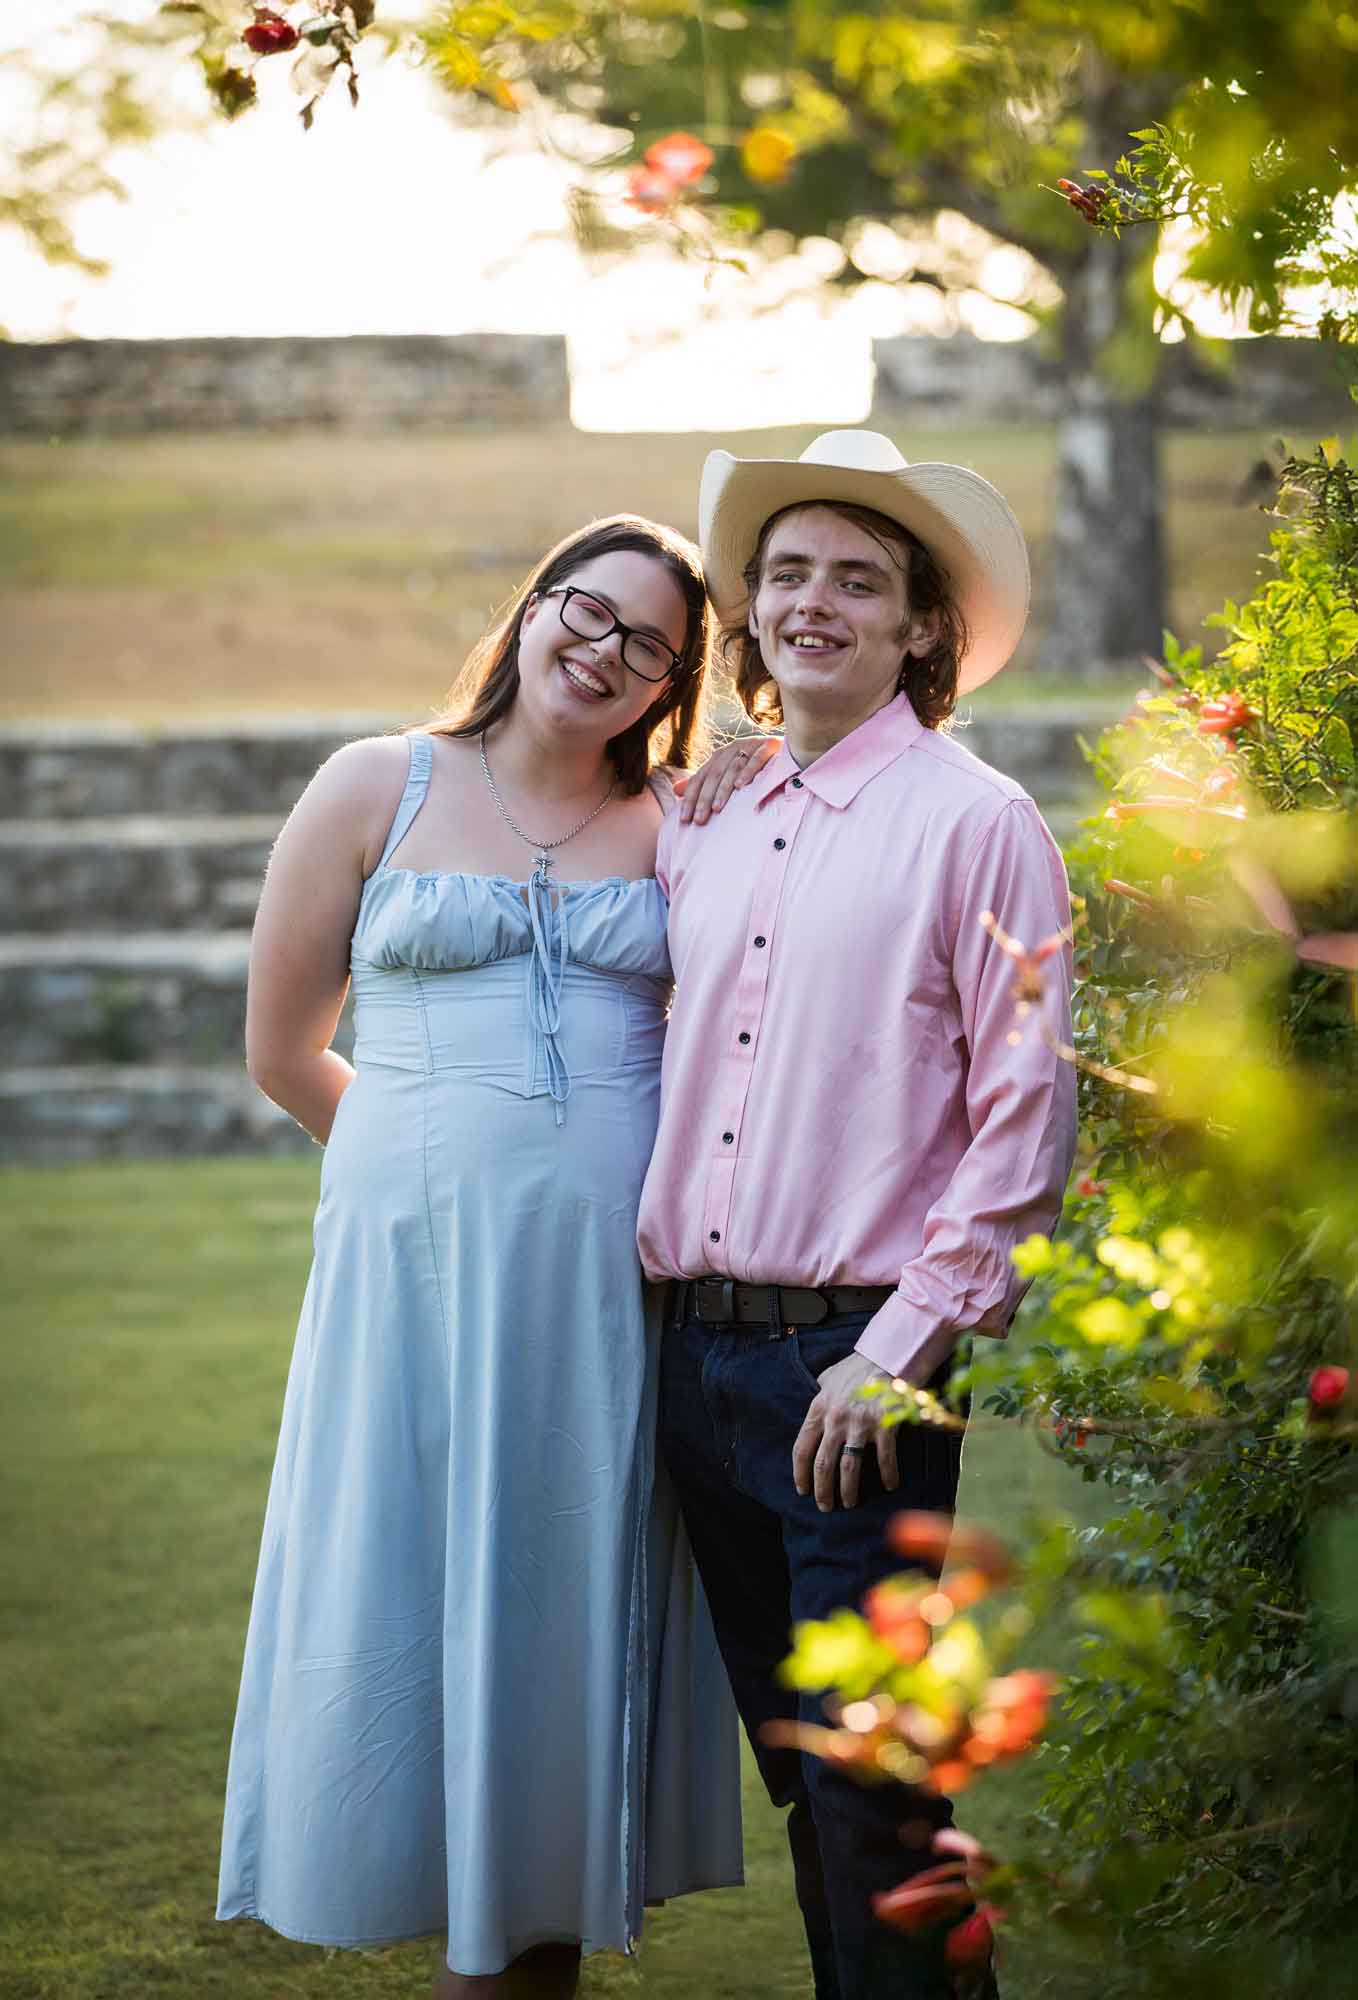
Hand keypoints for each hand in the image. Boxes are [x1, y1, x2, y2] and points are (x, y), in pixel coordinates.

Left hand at [674, 734, 780, 823]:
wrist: (785, 748)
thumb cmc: (752, 766)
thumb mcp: (726, 773)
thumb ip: (703, 782)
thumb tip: (675, 790)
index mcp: (719, 757)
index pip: (699, 779)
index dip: (691, 799)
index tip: (684, 820)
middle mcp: (731, 750)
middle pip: (713, 775)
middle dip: (704, 799)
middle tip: (699, 820)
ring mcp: (750, 746)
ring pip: (732, 768)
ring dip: (723, 789)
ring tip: (717, 808)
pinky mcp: (768, 746)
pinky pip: (756, 759)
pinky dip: (748, 771)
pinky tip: (741, 786)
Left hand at [793, 1352, 898, 1511]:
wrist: (889, 1353)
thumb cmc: (859, 1365)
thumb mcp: (829, 1378)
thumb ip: (821, 1395)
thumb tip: (816, 1407)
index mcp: (819, 1408)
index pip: (802, 1448)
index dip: (800, 1472)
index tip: (802, 1489)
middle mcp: (836, 1419)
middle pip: (823, 1464)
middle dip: (822, 1489)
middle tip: (824, 1506)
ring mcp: (861, 1424)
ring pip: (848, 1468)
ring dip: (848, 1490)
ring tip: (849, 1503)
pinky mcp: (885, 1426)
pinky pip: (884, 1459)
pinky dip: (887, 1475)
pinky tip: (889, 1485)